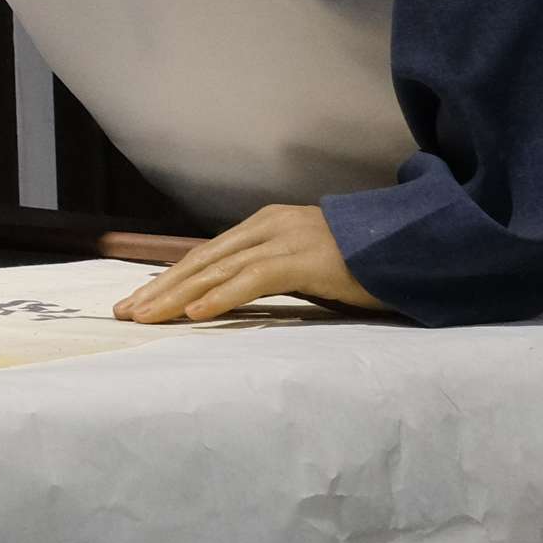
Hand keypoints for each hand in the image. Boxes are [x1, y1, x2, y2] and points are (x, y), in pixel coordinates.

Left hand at [111, 202, 386, 322]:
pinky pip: (254, 279)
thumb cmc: (363, 264)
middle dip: (160, 289)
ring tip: (146, 317)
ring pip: (218, 269)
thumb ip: (272, 273)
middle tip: (124, 314)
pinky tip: (196, 314)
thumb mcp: (307, 267)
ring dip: (178, 296)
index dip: (168, 280)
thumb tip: (234, 295)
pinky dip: (222, 297)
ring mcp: (287, 238)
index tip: (138, 302)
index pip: (204, 255)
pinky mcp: (307, 258)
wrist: (417, 245)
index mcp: (265, 226)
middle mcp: (269, 226)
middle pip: (201, 260)